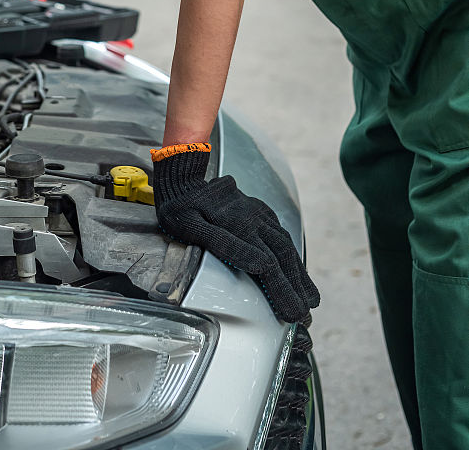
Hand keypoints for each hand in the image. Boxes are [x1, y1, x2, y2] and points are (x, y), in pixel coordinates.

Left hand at [151, 143, 319, 322]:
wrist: (183, 177)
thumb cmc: (181, 207)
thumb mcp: (191, 226)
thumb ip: (224, 245)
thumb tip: (260, 264)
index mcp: (240, 227)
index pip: (270, 267)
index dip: (283, 292)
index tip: (293, 314)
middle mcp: (254, 220)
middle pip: (283, 258)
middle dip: (297, 288)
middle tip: (305, 314)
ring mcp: (258, 214)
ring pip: (286, 246)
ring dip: (299, 273)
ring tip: (310, 297)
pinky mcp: (258, 210)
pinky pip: (281, 233)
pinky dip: (292, 253)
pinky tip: (295, 266)